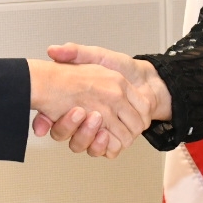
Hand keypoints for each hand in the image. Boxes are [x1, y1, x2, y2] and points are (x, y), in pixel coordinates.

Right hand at [26, 58, 152, 158]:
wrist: (149, 79)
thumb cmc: (124, 67)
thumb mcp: (97, 55)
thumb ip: (75, 52)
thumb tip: (53, 50)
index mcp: (79, 103)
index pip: (56, 120)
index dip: (53, 119)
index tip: (61, 108)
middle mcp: (89, 119)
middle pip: (69, 135)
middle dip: (72, 126)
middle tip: (80, 112)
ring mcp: (102, 131)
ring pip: (86, 145)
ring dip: (88, 136)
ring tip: (96, 120)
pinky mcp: (117, 140)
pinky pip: (105, 152)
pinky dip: (104, 146)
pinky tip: (105, 134)